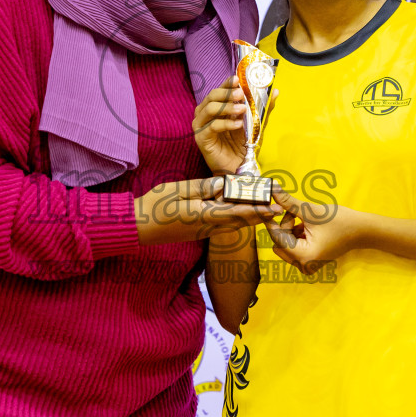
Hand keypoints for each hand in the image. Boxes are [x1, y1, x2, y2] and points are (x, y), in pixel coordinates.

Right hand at [135, 177, 281, 245]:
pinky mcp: (198, 232)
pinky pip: (223, 225)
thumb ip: (203, 187)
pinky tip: (240, 213)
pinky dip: (235, 218)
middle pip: (240, 221)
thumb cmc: (155, 206)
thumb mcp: (178, 190)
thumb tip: (224, 184)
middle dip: (259, 215)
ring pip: (233, 224)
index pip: (237, 212)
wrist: (138, 228)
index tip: (274, 207)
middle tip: (277, 208)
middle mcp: (207, 227)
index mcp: (204, 215)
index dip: (258, 210)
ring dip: (249, 218)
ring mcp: (203, 231)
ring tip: (265, 210)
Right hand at [192, 76, 276, 176]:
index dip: (227, 83)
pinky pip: (211, 126)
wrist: (238, 166)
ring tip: (242, 109)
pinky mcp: (201, 138)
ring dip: (226, 107)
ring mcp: (201, 126)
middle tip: (241, 94)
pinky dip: (226, 123)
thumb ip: (263, 108)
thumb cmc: (244, 144)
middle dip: (227, 93)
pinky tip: (238, 124)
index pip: (220, 90)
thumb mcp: (256, 124)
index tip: (238, 79)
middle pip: (211, 96)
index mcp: (217, 107)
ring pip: (209, 109)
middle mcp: (205, 114)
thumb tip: (275, 91)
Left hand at [262, 189, 363, 277]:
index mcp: (304, 257)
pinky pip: (293, 247)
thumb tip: (272, 189)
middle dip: (284, 227)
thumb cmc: (340, 221)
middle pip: (279, 243)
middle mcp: (303, 266)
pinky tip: (308, 227)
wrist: (361, 231)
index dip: (272, 221)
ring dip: (290, 230)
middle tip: (297, 214)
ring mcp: (306, 265)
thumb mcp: (311, 211)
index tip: (271, 206)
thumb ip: (288, 202)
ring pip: (284, 245)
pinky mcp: (309, 262)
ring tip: (305, 219)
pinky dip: (296, 235)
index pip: (277, 238)